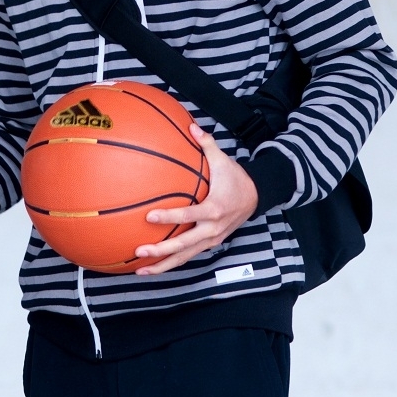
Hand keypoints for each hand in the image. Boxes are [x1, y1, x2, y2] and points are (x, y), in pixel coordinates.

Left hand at [134, 124, 258, 275]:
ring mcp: (211, 239)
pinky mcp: (210, 244)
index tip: (149, 217)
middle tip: (139, 251)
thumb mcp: (223, 160)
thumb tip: (191, 125)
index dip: (169, 217)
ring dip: (164, 265)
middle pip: (184, 244)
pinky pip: (189, 255)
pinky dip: (173, 262)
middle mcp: (212, 228)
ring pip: (186, 256)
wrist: (257, 197)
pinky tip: (154, 266)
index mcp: (214, 208)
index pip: (189, 216)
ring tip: (142, 270)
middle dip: (161, 250)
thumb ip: (206, 144)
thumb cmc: (236, 178)